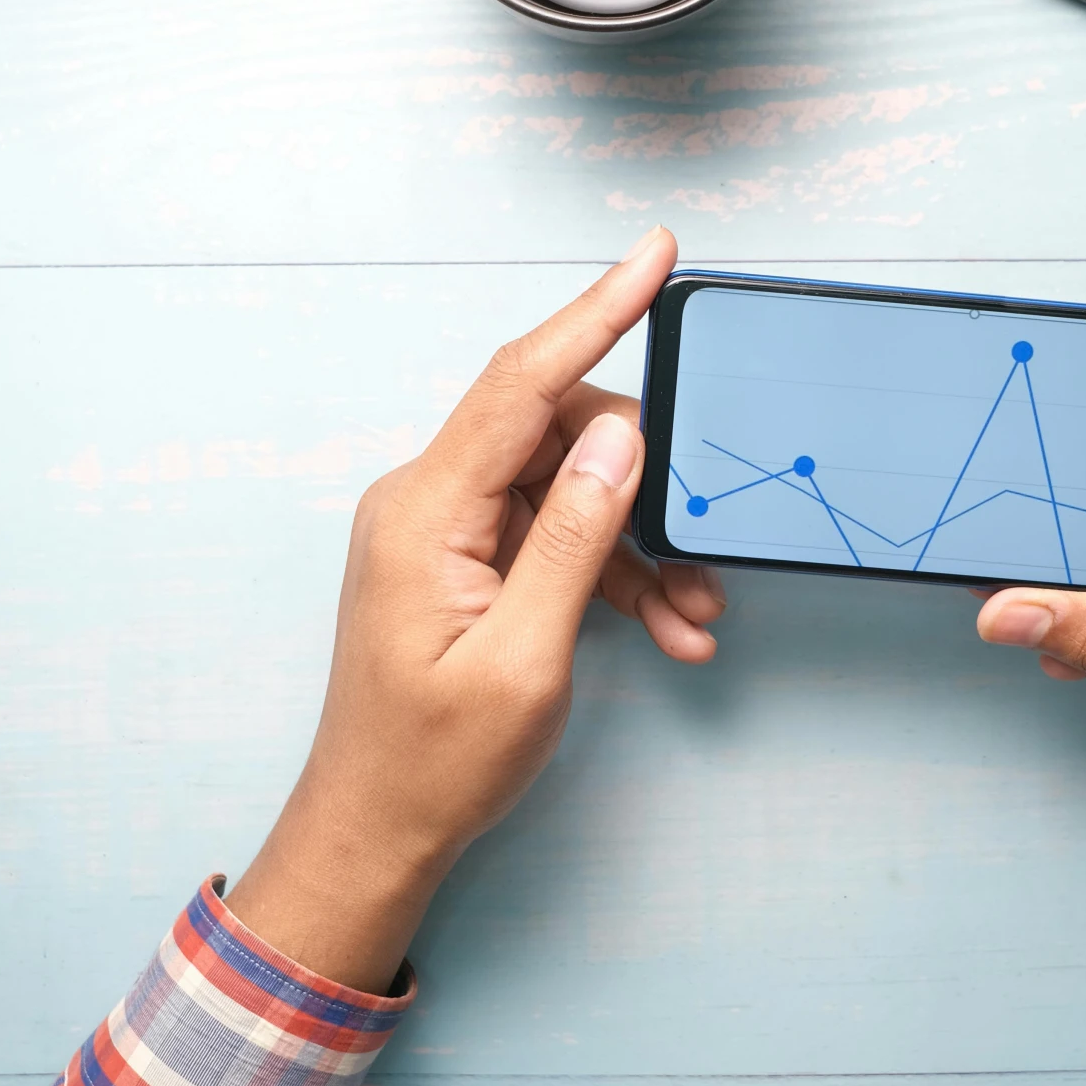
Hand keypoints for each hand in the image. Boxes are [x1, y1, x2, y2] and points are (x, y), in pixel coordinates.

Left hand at [227, 228, 726, 990]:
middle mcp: (426, 500)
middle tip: (711, 541)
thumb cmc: (434, 762)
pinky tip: (665, 628)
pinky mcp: (459, 561)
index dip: (595, 311)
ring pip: (566, 491)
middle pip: (558, 434)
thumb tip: (622, 439)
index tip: (655, 255)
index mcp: (426, 511)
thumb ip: (574, 538)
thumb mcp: (525, 657)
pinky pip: (549, 535)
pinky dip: (608, 574)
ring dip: (638, 546)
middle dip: (645, 479)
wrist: (374, 830)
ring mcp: (441, 530)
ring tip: (696, 614)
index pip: (521, 383)